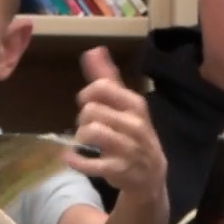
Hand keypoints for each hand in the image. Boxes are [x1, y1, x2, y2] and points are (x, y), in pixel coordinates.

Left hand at [67, 46, 165, 196]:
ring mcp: (128, 148)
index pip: (102, 87)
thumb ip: (107, 78)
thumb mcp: (124, 104)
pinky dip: (76, 160)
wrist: (151, 174)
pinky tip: (71, 158)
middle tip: (88, 127)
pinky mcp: (119, 169)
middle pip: (91, 110)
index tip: (88, 104)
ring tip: (85, 143)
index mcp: (134, 104)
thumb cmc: (133, 133)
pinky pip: (91, 162)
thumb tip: (94, 50)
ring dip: (80, 138)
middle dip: (82, 119)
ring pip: (91, 131)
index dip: (87, 94)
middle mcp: (134, 124)